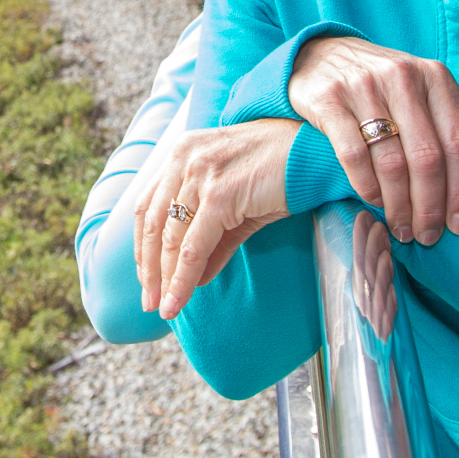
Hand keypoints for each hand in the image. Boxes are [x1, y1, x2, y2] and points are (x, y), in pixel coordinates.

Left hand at [132, 119, 297, 320]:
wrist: (316, 149)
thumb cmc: (282, 170)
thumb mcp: (237, 202)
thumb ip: (214, 238)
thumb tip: (195, 279)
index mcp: (182, 153)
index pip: (149, 206)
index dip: (142, 246)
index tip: (146, 278)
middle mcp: (184, 159)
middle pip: (153, 224)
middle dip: (149, 269)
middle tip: (149, 302)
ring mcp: (200, 175)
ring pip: (171, 239)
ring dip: (164, 280)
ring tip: (165, 308)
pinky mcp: (219, 194)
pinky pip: (194, 247)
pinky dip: (183, 279)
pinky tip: (180, 300)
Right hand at [287, 35, 458, 244]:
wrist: (321, 55)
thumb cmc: (382, 88)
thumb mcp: (419, 93)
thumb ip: (441, 129)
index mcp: (436, 77)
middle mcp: (403, 77)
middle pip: (427, 158)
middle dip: (430, 206)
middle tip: (427, 236)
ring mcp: (364, 86)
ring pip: (392, 162)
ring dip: (399, 205)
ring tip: (401, 228)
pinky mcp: (329, 100)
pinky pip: (354, 155)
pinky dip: (367, 187)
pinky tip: (373, 202)